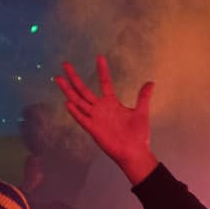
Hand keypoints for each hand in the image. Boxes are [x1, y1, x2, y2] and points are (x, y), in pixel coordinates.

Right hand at [54, 55, 157, 183]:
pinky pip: (82, 119)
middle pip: (83, 90)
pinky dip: (75, 111)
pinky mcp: (93, 129)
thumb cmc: (138, 134)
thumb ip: (143, 97)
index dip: (102, 71)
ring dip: (68, 91)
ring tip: (58, 78)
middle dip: (74, 77)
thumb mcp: (141, 112)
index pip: (105, 83)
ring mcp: (95, 118)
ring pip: (78, 101)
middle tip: (65, 64)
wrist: (135, 152)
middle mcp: (100, 109)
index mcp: (111, 103)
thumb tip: (151, 82)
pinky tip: (68, 102)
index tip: (100, 57)